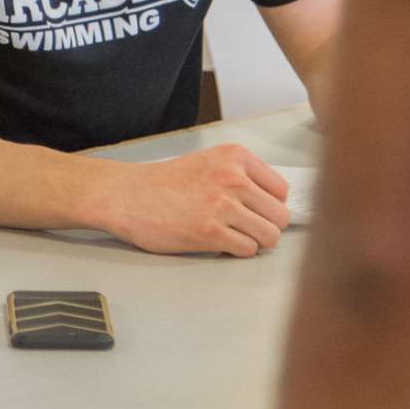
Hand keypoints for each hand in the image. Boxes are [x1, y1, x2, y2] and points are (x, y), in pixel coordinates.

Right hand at [96, 144, 289, 257]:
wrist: (127, 196)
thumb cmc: (164, 183)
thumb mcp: (209, 162)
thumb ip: (241, 176)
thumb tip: (272, 204)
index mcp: (235, 156)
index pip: (281, 189)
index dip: (271, 205)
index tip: (257, 211)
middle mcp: (233, 178)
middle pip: (280, 215)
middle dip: (266, 226)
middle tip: (246, 229)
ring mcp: (222, 205)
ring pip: (269, 235)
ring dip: (255, 242)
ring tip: (235, 237)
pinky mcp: (210, 232)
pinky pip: (247, 250)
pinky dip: (237, 252)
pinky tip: (220, 243)